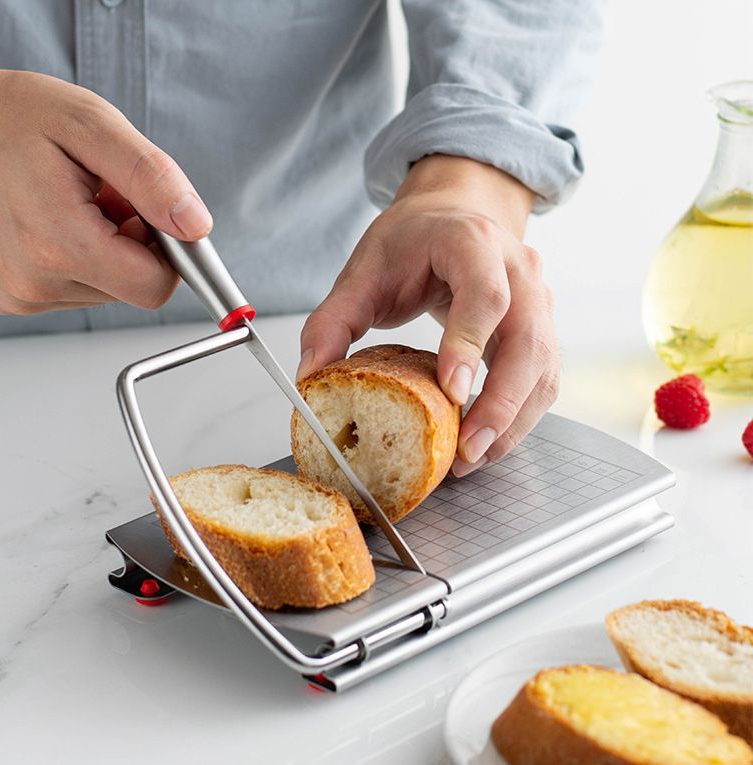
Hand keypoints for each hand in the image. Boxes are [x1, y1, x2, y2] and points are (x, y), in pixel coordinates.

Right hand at [0, 58, 211, 314]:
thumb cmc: (5, 117)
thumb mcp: (89, 125)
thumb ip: (151, 177)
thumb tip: (196, 227)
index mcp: (57, 245)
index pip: (155, 286)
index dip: (170, 251)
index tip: (155, 214)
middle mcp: (34, 283)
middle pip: (135, 288)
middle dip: (136, 241)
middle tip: (105, 194)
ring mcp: (20, 296)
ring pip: (109, 289)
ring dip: (109, 247)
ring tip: (73, 200)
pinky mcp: (13, 298)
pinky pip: (79, 289)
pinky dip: (82, 256)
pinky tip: (55, 218)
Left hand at [298, 155, 559, 474]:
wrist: (453, 217)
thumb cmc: (412, 241)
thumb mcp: (364, 271)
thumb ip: (333, 320)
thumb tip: (310, 375)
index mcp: (471, 242)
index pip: (484, 293)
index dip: (470, 343)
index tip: (451, 392)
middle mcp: (518, 269)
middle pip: (528, 340)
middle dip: (501, 402)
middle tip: (466, 449)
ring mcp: (539, 299)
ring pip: (543, 367)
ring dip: (513, 420)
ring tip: (472, 458)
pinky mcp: (542, 330)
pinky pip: (543, 380)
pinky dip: (520, 418)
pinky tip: (487, 443)